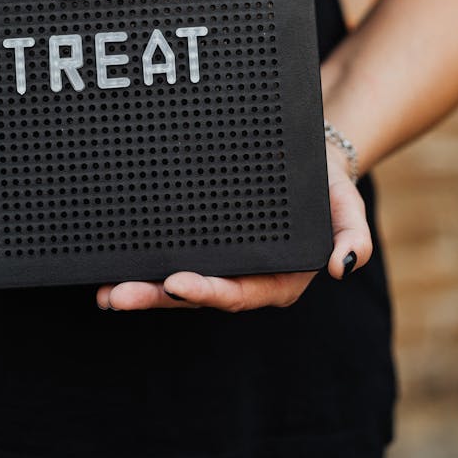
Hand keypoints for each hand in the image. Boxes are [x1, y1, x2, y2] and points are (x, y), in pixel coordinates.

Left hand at [95, 145, 371, 310]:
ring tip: (106, 291)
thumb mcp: (347, 206)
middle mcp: (244, 277)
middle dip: (156, 297)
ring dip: (141, 289)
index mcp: (278, 278)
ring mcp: (221, 262)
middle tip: (118, 295)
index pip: (239, 292)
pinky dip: (142, 262)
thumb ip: (351, 235)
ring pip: (176, 282)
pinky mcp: (203, 243)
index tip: (175, 284)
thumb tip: (343, 266)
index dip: (207, 292)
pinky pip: (170, 255)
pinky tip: (111, 265)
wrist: (308, 161)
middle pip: (197, 294)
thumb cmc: (327, 186)